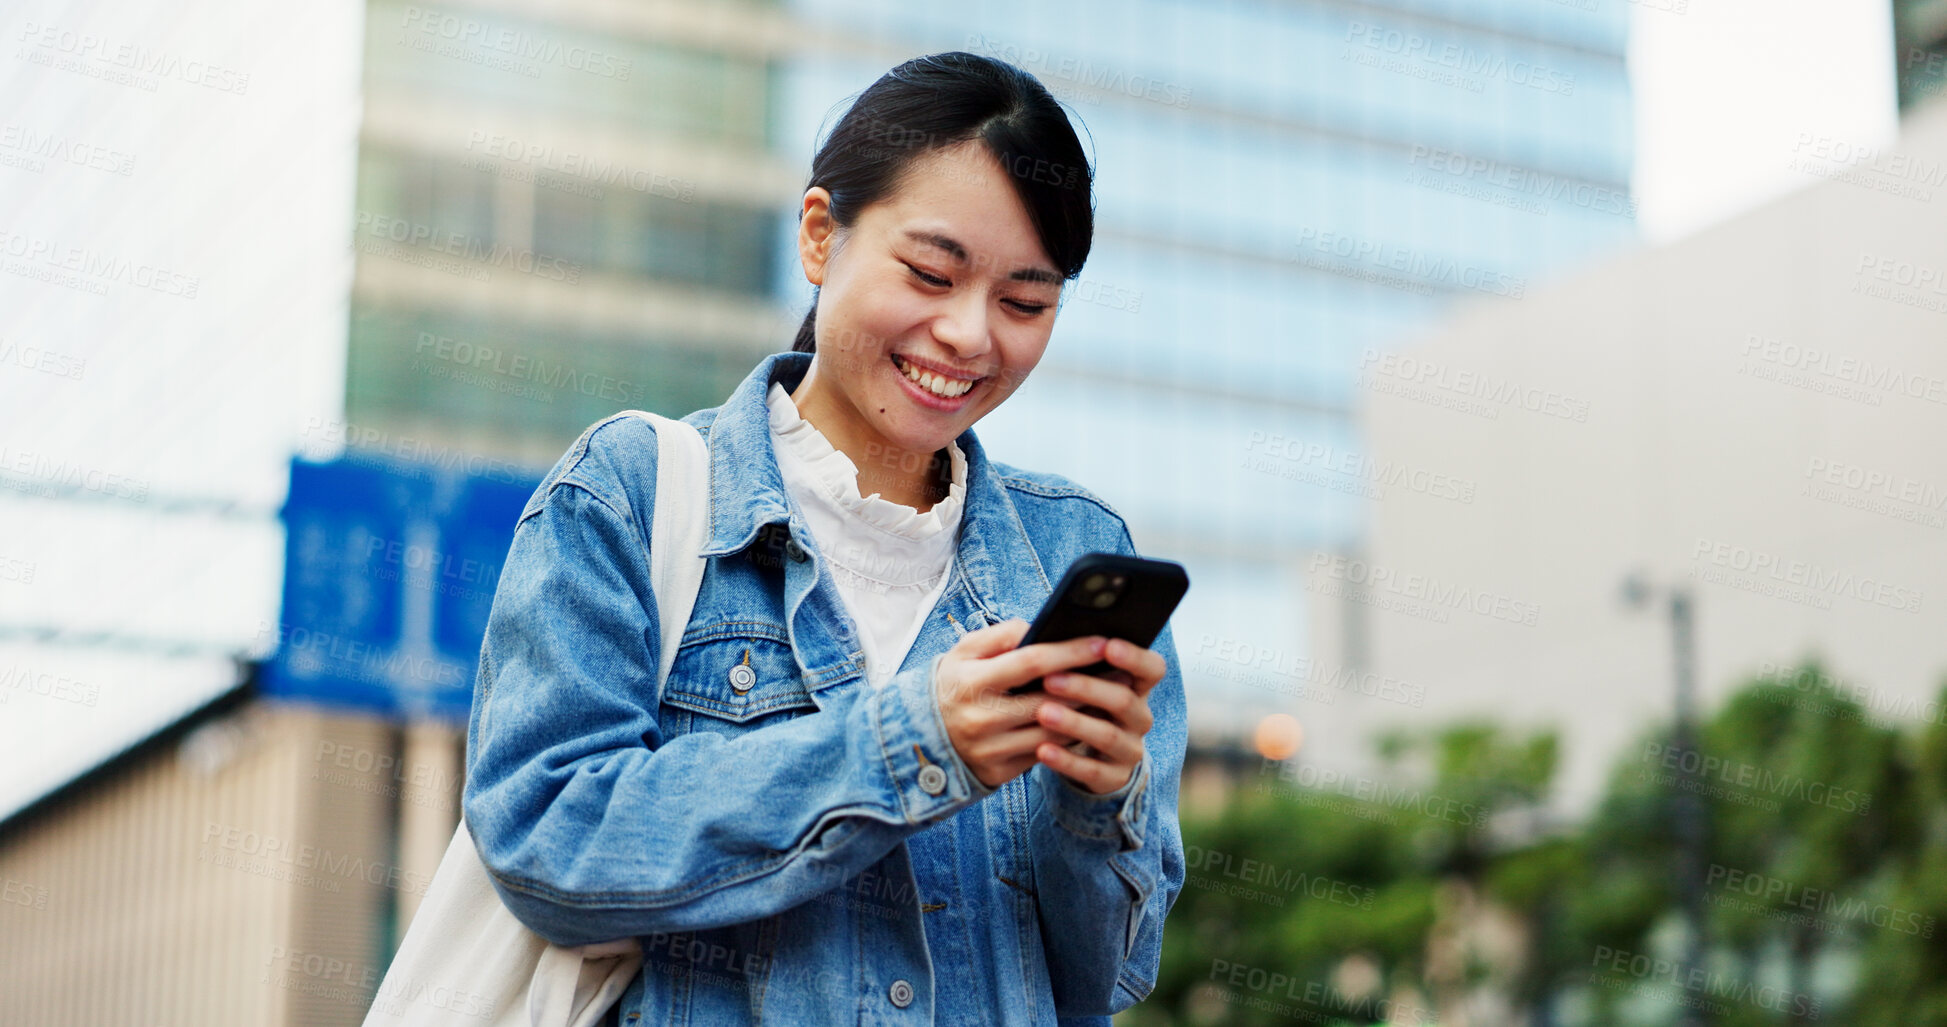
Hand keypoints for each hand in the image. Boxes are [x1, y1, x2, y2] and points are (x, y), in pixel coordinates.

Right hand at [934, 619, 1116, 788]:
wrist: (921, 737)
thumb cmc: (954, 684)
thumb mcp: (964, 651)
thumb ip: (1000, 635)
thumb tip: (1039, 628)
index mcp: (971, 681)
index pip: (1031, 663)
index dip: (1070, 652)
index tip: (1101, 642)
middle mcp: (980, 718)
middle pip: (1049, 700)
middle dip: (1089, 684)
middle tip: (1121, 669)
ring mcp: (990, 750)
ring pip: (1053, 732)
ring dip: (1086, 715)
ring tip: (1112, 695)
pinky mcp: (1000, 773)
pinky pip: (1046, 754)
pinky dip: (1071, 738)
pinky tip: (1088, 721)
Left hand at [1033, 637, 1164, 794]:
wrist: (1091, 757)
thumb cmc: (1083, 705)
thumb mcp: (1088, 684)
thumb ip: (1079, 664)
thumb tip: (1046, 639)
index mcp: (1137, 686)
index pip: (1152, 668)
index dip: (1134, 657)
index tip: (1107, 645)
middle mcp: (1140, 717)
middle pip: (1124, 700)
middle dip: (1086, 688)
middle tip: (1050, 679)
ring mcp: (1130, 749)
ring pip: (1108, 735)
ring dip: (1074, 723)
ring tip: (1042, 713)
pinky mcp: (1114, 777)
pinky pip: (1092, 771)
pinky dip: (1066, 761)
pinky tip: (1042, 751)